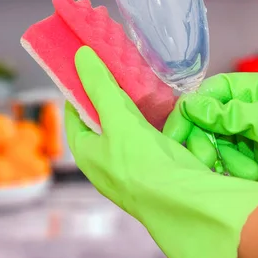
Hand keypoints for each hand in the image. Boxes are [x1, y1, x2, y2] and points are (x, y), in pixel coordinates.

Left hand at [65, 47, 257, 257]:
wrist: (183, 201)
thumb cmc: (142, 164)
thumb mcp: (116, 118)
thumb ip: (100, 86)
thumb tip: (80, 55)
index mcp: (86, 152)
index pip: (74, 112)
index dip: (80, 87)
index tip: (90, 64)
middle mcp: (104, 160)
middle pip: (102, 117)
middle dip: (110, 93)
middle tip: (119, 65)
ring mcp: (130, 163)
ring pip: (127, 125)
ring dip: (133, 104)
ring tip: (140, 78)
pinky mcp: (154, 164)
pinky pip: (148, 133)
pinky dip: (151, 116)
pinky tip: (161, 101)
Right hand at [164, 73, 257, 196]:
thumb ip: (225, 114)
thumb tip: (189, 106)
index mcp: (245, 88)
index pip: (202, 96)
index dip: (186, 117)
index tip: (175, 139)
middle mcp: (241, 106)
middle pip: (202, 122)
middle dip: (205, 143)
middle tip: (209, 161)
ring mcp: (244, 130)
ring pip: (212, 143)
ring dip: (224, 159)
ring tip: (249, 171)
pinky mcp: (247, 152)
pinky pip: (224, 159)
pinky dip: (232, 168)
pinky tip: (250, 175)